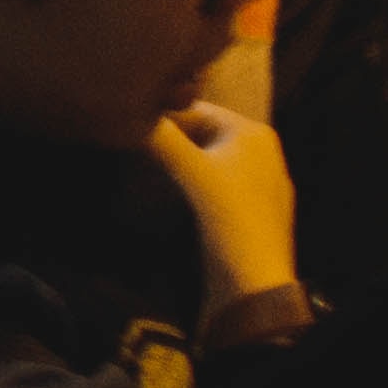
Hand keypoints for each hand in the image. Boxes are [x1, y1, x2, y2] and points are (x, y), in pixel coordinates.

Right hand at [145, 99, 297, 315]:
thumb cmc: (228, 215)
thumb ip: (159, 135)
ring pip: (208, 157)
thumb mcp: (190, 170)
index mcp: (253, 132)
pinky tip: (172, 192)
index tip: (125, 120)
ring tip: (143, 165)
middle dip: (170, 137)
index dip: (160, 114)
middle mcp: (261, 150)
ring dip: (179, 159)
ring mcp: (259, 180)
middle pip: (203, 132)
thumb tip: (125, 108)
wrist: (254, 279)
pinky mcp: (251, 206)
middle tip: (129, 142)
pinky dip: (193, 180)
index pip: (196, 108)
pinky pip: (216, 180)